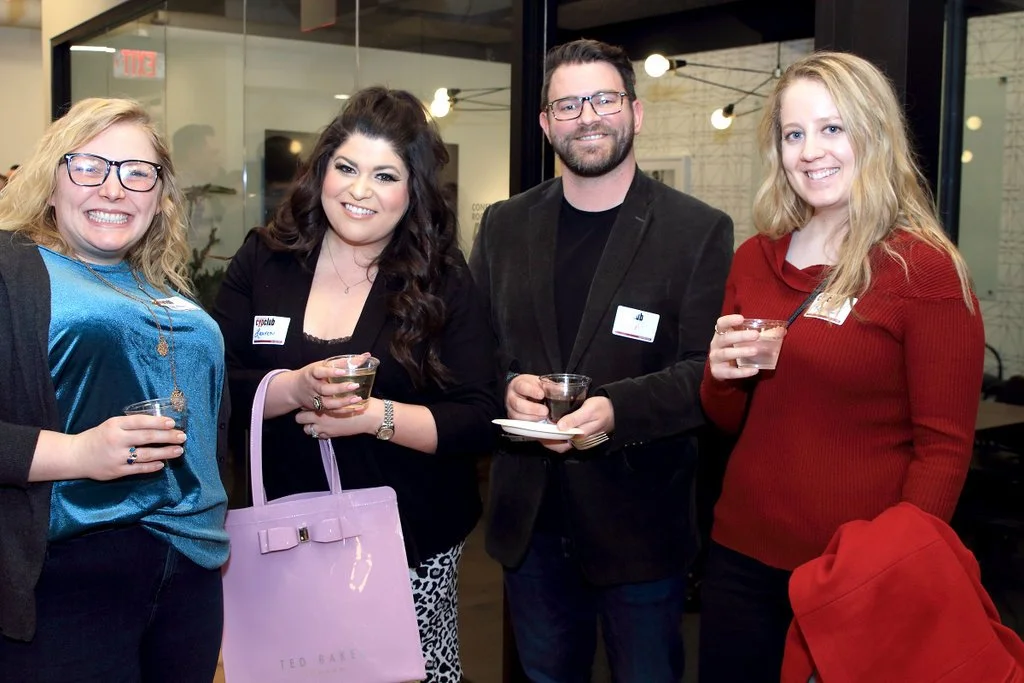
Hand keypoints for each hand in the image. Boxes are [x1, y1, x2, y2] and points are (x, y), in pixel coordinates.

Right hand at [69, 415, 184, 479]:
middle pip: (147, 437)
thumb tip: (159, 424)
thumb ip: (130, 425)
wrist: (75, 456)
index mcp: (115, 425)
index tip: (173, 422)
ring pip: (146, 454)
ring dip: (165, 452)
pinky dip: (152, 466)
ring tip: (179, 450)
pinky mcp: (116, 471)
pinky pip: (138, 469)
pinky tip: (162, 464)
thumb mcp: (111, 425)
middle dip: (168, 437)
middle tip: (182, 436)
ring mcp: (117, 457)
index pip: (140, 422)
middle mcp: (117, 440)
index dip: (158, 422)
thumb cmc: (98, 437)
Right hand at [282, 353, 371, 413]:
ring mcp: (314, 399)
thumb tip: (366, 355)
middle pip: (324, 389)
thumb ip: (343, 362)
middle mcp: (312, 387)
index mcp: (312, 373)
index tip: (343, 371)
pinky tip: (356, 408)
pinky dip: (344, 411)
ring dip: (343, 402)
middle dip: (339, 388)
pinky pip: (331, 411)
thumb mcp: (323, 365)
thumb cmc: (314, 374)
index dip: (330, 372)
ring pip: (327, 403)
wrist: (294, 389)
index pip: (319, 372)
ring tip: (357, 398)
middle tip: (355, 385)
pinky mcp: (319, 408)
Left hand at [294, 396, 375, 439]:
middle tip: (310, 413)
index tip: (311, 402)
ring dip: (310, 426)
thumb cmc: (358, 403)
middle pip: (299, 418)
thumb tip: (326, 393)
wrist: (368, 416)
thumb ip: (332, 396)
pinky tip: (326, 428)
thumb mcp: (343, 396)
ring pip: (306, 430)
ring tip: (317, 422)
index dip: (305, 404)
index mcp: (322, 405)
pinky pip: (318, 436)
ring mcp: (324, 428)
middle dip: (303, 416)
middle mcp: (319, 417)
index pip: (304, 405)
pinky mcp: (331, 435)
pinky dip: (320, 432)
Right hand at [505, 374, 547, 421]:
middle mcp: (511, 396)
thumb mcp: (539, 382)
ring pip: (518, 415)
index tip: (542, 394)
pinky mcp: (513, 417)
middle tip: (545, 410)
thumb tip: (561, 389)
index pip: (522, 387)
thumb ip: (549, 385)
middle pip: (518, 404)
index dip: (531, 391)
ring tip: (544, 416)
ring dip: (533, 417)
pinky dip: (530, 422)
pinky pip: (520, 422)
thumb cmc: (531, 386)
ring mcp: (511, 408)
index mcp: (517, 384)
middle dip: (533, 408)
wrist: (521, 390)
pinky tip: (539, 420)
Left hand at [537, 396, 614, 453]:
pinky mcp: (579, 433)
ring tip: (539, 426)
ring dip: (549, 436)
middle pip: (557, 445)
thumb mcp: (589, 410)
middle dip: (545, 439)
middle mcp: (578, 441)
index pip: (558, 445)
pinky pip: (564, 437)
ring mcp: (578, 438)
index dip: (545, 440)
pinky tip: (551, 424)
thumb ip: (575, 418)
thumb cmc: (603, 408)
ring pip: (560, 442)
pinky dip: (556, 433)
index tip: (535, 432)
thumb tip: (559, 427)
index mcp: (580, 438)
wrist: (616, 410)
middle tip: (533, 428)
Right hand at [708, 314, 760, 379]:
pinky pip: (731, 372)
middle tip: (756, 335)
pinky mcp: (718, 371)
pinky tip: (754, 370)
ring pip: (726, 354)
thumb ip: (754, 335)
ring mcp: (716, 358)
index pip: (721, 323)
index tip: (741, 319)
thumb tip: (781, 331)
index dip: (729, 320)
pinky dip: (743, 372)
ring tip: (755, 350)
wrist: (720, 369)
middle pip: (725, 338)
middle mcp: (716, 345)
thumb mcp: (739, 341)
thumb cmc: (733, 350)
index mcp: (721, 334)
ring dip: (741, 351)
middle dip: (740, 336)